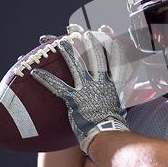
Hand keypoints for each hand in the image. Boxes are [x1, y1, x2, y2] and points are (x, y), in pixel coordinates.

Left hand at [31, 31, 129, 154]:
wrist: (106, 133)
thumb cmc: (114, 124)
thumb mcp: (122, 107)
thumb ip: (124, 98)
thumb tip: (132, 99)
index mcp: (113, 85)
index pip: (117, 63)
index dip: (116, 51)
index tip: (114, 40)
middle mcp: (100, 83)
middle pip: (96, 58)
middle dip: (91, 44)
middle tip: (86, 33)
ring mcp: (87, 89)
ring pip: (77, 66)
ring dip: (69, 52)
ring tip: (61, 42)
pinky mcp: (74, 98)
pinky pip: (57, 86)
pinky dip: (45, 78)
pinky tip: (35, 72)